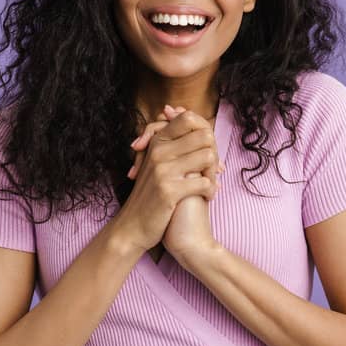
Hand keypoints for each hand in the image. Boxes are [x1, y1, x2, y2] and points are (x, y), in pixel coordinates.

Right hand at [129, 105, 224, 266]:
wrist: (131, 227)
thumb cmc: (150, 196)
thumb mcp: (158, 166)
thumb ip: (177, 147)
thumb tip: (207, 132)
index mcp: (157, 142)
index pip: (188, 118)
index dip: (204, 131)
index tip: (206, 150)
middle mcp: (159, 151)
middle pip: (204, 136)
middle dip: (214, 153)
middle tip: (214, 170)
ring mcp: (163, 170)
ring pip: (208, 156)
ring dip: (214, 173)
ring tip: (211, 184)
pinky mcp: (168, 191)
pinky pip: (204, 182)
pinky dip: (210, 191)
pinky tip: (207, 197)